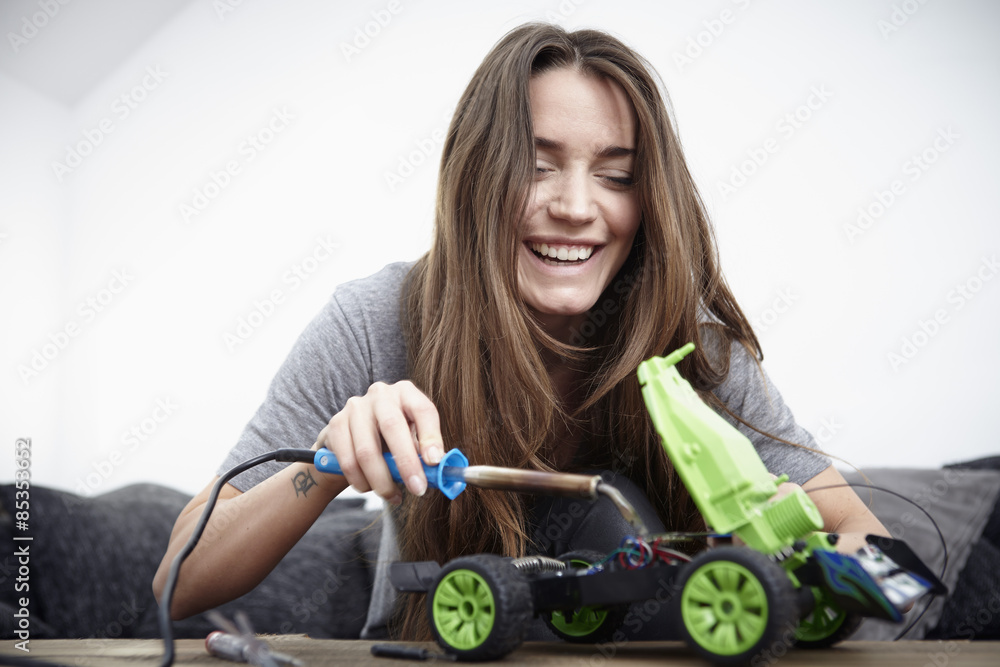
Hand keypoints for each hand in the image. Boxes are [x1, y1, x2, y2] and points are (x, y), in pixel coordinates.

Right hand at [313, 381, 443, 504]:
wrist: (353, 437)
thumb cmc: (392, 439)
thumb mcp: (412, 439)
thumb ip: (425, 453)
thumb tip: (440, 474)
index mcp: (406, 393)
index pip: (422, 410)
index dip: (431, 436)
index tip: (434, 462)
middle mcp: (381, 394)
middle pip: (393, 427)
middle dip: (407, 463)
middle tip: (417, 489)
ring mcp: (355, 407)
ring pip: (367, 451)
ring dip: (382, 481)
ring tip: (393, 496)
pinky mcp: (336, 424)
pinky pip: (348, 461)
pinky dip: (360, 481)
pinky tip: (369, 488)